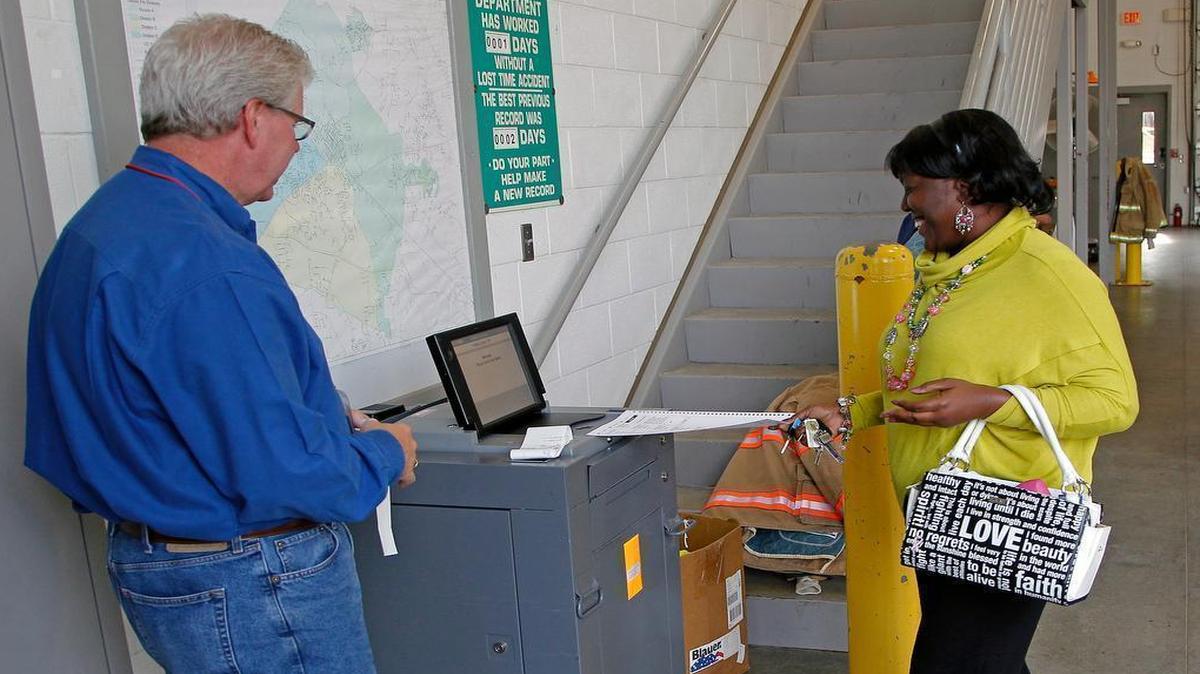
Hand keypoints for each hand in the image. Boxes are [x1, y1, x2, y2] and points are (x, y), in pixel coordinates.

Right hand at [353, 412, 418, 487]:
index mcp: (402, 430)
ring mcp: (410, 458)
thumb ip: (362, 420)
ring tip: (386, 466)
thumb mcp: (367, 426)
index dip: (388, 436)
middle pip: (404, 446)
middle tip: (382, 453)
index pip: (398, 431)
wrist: (379, 457)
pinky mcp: (408, 473)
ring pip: (407, 460)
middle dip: (394, 450)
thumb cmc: (376, 441)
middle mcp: (409, 444)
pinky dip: (402, 479)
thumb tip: (354, 415)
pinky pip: (408, 477)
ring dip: (399, 463)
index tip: (380, 439)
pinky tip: (394, 479)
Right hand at [779, 403, 845, 438]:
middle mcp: (805, 429)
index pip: (790, 426)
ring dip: (807, 432)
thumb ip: (795, 417)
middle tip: (805, 424)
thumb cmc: (824, 410)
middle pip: (795, 434)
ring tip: (814, 427)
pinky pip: (810, 442)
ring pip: (801, 439)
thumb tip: (784, 422)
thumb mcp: (807, 410)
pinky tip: (817, 431)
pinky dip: (812, 437)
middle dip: (799, 429)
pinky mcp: (817, 441)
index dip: (784, 427)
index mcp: (802, 421)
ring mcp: (811, 435)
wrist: (837, 415)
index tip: (776, 427)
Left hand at [881, 378, 1010, 426]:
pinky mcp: (943, 425)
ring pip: (918, 423)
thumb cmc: (966, 389)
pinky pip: (925, 424)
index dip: (903, 404)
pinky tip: (905, 419)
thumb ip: (929, 386)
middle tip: (883, 415)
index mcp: (940, 404)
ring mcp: (941, 423)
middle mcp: (939, 416)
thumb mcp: (948, 382)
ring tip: (890, 419)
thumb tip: (913, 391)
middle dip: (898, 416)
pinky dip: (913, 422)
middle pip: (914, 418)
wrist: (983, 403)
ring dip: (903, 421)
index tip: (893, 400)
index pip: (917, 407)